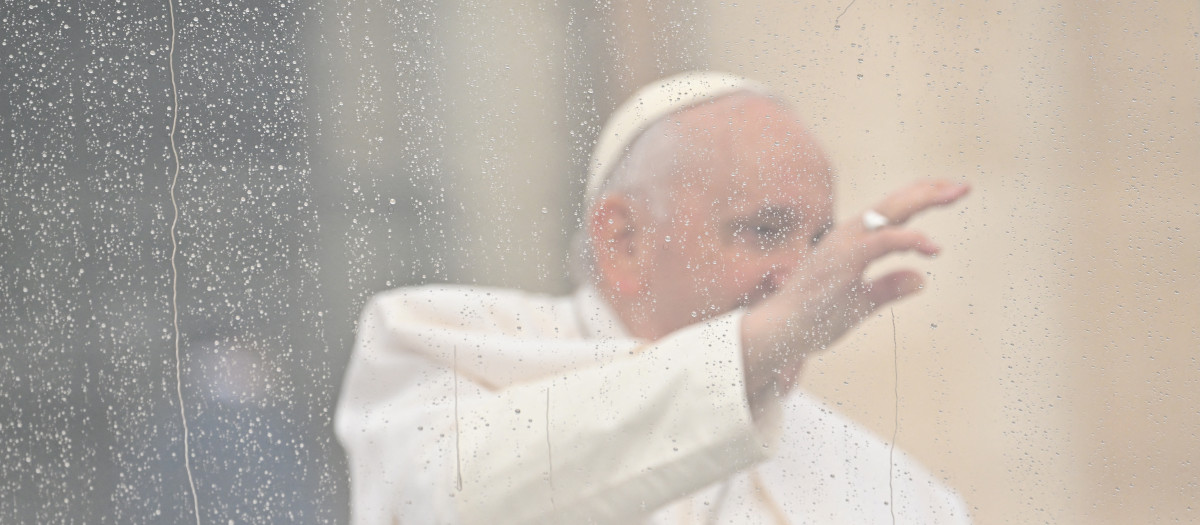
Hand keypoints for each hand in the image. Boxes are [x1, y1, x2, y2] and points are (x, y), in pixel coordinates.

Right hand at [740, 179, 969, 404]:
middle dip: (930, 190)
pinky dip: (910, 239)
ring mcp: (843, 245)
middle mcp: (848, 235)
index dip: (921, 198)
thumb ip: (888, 288)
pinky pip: (882, 241)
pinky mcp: (843, 261)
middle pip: (894, 202)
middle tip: (963, 187)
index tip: (951, 193)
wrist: (780, 333)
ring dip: (923, 199)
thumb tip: (920, 280)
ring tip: (954, 195)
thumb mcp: (862, 303)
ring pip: (889, 211)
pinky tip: (933, 247)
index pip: (891, 211)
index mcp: (852, 241)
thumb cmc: (813, 319)